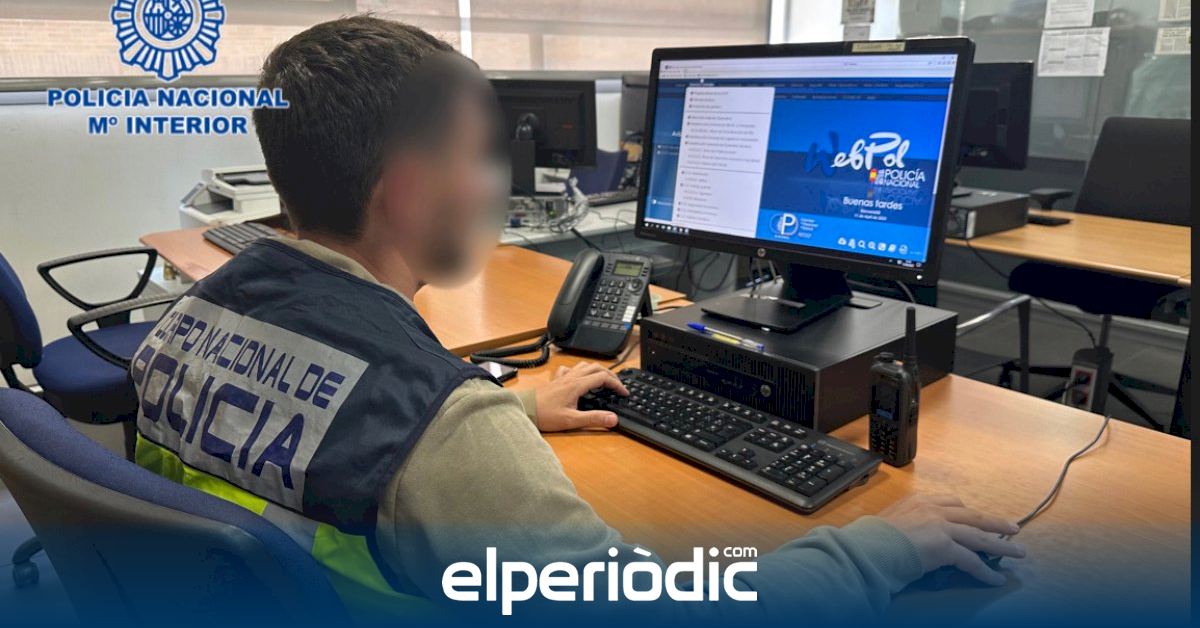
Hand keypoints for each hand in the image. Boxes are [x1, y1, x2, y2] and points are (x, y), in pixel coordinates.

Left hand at [533, 361, 628, 431]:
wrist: (524, 409)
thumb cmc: (545, 415)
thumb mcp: (572, 420)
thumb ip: (593, 419)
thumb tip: (613, 419)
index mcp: (577, 385)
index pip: (603, 377)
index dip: (617, 384)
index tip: (624, 392)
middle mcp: (571, 378)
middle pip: (596, 368)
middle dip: (610, 375)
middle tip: (617, 385)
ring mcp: (562, 377)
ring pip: (584, 365)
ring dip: (596, 369)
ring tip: (603, 379)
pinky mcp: (555, 381)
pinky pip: (569, 369)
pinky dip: (578, 370)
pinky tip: (578, 377)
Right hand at [880, 494, 1025, 585]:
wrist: (867, 546)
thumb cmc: (871, 539)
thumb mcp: (889, 522)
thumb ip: (905, 525)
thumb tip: (911, 539)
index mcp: (917, 501)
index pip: (950, 503)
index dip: (968, 513)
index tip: (977, 518)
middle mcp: (932, 509)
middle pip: (972, 515)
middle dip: (994, 522)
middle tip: (1012, 527)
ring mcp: (940, 525)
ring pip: (979, 535)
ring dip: (1001, 545)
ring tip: (1018, 553)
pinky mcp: (945, 545)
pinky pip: (971, 560)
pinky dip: (985, 571)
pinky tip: (995, 579)